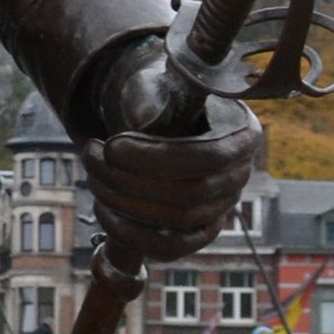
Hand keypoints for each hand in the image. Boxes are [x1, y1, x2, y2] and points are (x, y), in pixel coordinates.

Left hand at [77, 41, 263, 262]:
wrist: (152, 121)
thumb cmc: (156, 99)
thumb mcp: (154, 84)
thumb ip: (151, 95)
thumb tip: (143, 119)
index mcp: (242, 134)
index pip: (208, 157)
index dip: (154, 157)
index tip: (111, 146)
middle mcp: (239, 175)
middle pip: (191, 193)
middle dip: (130, 179)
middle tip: (91, 155)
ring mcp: (222, 207)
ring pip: (177, 221)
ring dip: (124, 202)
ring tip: (92, 176)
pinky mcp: (198, 232)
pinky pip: (170, 249)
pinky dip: (131, 235)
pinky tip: (103, 209)